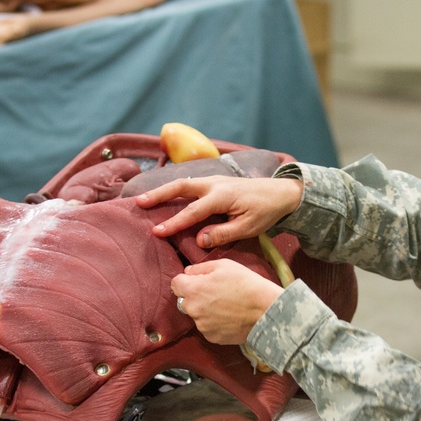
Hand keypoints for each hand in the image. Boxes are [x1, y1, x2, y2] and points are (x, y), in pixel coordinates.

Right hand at [136, 175, 302, 247]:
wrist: (281, 192)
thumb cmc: (266, 211)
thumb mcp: (248, 227)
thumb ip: (223, 233)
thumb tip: (199, 240)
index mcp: (222, 196)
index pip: (193, 212)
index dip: (174, 222)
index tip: (157, 231)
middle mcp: (214, 184)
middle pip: (180, 187)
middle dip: (158, 195)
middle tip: (138, 202)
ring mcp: (214, 181)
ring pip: (183, 184)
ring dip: (163, 190)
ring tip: (145, 199)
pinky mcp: (215, 182)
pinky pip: (191, 184)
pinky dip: (175, 189)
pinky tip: (165, 196)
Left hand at [171, 259, 283, 344]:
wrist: (265, 310)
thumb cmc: (247, 284)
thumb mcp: (224, 265)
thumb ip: (201, 267)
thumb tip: (188, 272)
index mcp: (193, 289)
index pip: (175, 284)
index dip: (186, 280)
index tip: (197, 280)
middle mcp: (193, 309)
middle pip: (184, 301)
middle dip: (195, 296)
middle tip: (215, 293)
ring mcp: (202, 326)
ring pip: (197, 315)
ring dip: (205, 311)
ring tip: (226, 305)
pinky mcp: (212, 337)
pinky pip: (208, 328)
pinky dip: (215, 323)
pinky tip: (229, 316)